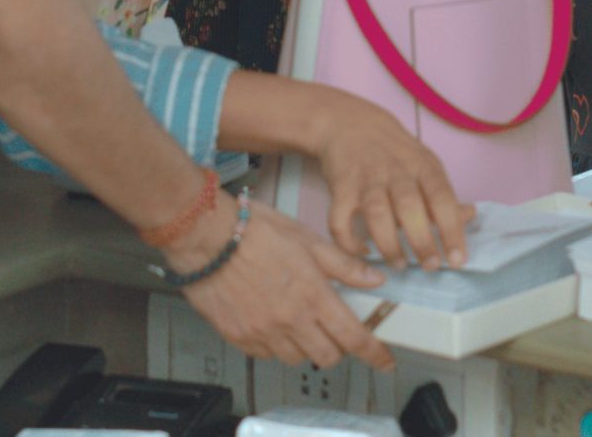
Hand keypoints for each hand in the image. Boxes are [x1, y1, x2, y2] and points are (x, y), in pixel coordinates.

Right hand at [171, 196, 395, 369]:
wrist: (207, 238)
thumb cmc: (255, 231)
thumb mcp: (308, 240)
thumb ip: (344, 265)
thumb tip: (375, 278)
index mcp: (313, 295)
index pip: (352, 336)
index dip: (373, 353)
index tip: (384, 360)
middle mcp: (290, 320)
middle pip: (327, 356)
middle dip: (337, 347)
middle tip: (334, 330)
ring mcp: (263, 332)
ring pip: (297, 358)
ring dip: (305, 346)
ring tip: (299, 321)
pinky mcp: (239, 337)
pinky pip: (266, 354)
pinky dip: (275, 344)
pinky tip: (272, 322)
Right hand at [305, 89, 473, 269]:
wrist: (349, 123)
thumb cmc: (394, 151)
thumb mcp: (424, 163)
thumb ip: (443, 193)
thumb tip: (469, 216)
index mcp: (422, 166)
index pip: (442, 197)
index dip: (451, 229)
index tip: (457, 259)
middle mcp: (395, 171)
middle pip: (410, 206)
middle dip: (422, 240)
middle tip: (430, 267)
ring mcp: (366, 179)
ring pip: (377, 212)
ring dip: (388, 243)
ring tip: (398, 265)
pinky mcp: (341, 187)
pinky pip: (340, 218)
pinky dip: (348, 240)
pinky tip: (362, 251)